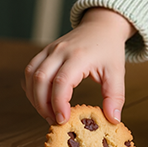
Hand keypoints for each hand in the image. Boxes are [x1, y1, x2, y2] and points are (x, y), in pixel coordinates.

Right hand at [22, 8, 132, 125]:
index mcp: (79, 56)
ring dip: (35, 98)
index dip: (58, 103)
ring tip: (48, 112)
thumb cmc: (109, 49)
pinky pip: (30, 70)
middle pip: (41, 80)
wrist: (102, 26)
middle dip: (43, 105)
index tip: (63, 119)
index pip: (61, 82)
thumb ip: (115, 96)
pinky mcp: (45, 52)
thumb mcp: (117, 72)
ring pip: (31, 75)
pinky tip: (40, 98)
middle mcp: (60, 51)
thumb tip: (113, 120)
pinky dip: (31, 87)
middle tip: (54, 120)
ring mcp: (50, 50)